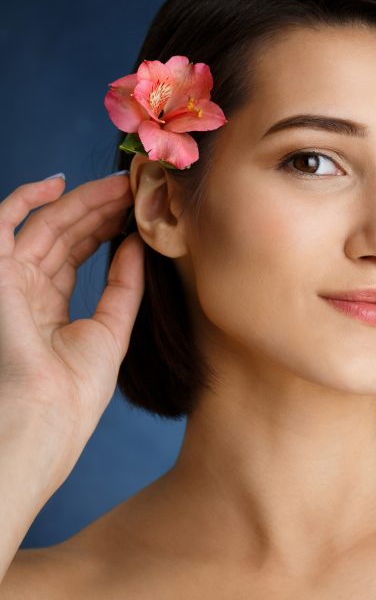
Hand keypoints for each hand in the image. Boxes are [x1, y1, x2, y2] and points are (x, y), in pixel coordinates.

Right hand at [0, 172, 143, 486]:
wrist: (46, 417)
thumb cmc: (74, 390)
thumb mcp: (111, 329)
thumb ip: (123, 285)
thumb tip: (138, 244)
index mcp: (48, 307)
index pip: (76, 254)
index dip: (105, 228)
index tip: (137, 209)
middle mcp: (25, 290)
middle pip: (65, 235)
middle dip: (100, 210)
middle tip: (134, 188)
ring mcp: (8, 279)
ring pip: (45, 224)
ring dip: (83, 201)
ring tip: (119, 185)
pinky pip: (2, 222)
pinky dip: (26, 197)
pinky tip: (61, 182)